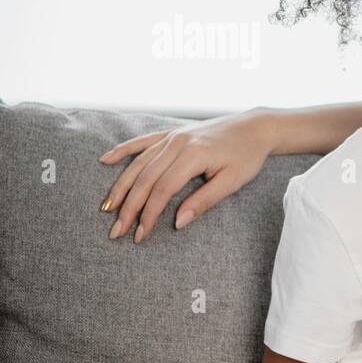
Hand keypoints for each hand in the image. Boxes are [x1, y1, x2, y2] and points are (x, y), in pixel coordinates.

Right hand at [98, 108, 277, 242]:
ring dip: (121, 186)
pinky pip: (142, 142)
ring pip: (138, 163)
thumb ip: (204, 201)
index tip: (140, 234)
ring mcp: (172, 136)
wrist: (255, 127)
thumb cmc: (247, 156)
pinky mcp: (171, 133)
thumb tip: (178, 223)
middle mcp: (177, 143)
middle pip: (145, 179)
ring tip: (107, 207)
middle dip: (129, 207)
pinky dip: (123, 151)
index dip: (149, 214)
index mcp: (193, 155)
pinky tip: (105, 160)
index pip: (162, 190)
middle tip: (116, 231)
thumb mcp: (232, 181)